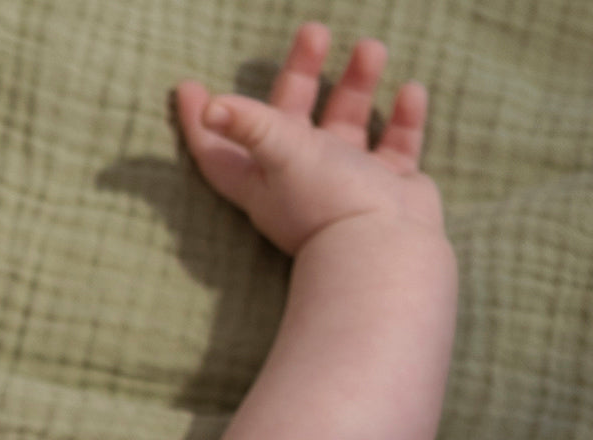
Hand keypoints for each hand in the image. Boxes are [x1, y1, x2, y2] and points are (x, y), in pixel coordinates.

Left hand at [175, 23, 442, 254]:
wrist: (388, 249)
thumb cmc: (326, 202)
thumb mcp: (282, 154)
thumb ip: (249, 125)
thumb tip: (205, 106)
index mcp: (262, 176)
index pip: (217, 148)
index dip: (199, 122)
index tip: (188, 85)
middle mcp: (300, 178)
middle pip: (291, 116)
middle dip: (301, 72)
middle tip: (315, 31)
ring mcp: (348, 182)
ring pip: (349, 123)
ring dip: (357, 85)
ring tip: (372, 48)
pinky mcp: (390, 188)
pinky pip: (398, 146)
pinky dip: (404, 119)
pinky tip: (410, 90)